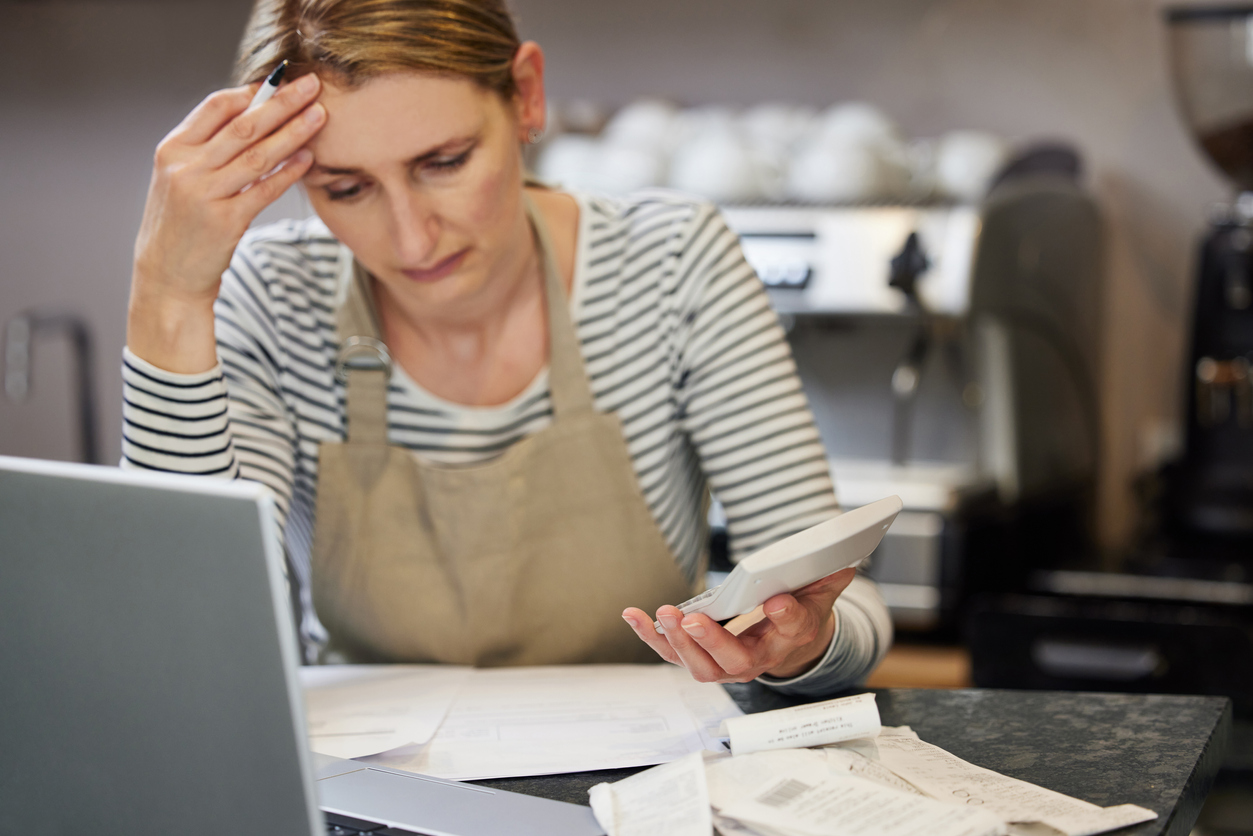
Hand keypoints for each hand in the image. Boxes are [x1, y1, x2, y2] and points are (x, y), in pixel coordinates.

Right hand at [128, 73, 325, 371]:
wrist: (166, 277)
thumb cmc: (180, 225)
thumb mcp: (178, 179)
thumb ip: (205, 148)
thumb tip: (248, 113)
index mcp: (172, 150)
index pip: (215, 107)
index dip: (251, 92)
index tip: (280, 82)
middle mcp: (185, 168)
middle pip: (243, 126)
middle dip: (281, 102)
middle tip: (311, 83)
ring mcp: (204, 195)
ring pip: (257, 155)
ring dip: (293, 133)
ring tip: (320, 116)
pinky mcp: (225, 222)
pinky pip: (264, 190)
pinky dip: (288, 172)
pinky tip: (308, 158)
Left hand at [623, 567, 856, 682]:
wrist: (788, 645)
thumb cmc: (801, 615)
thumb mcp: (820, 595)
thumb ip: (828, 578)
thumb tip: (841, 560)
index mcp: (792, 639)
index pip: (791, 629)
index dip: (785, 616)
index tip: (778, 600)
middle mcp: (756, 660)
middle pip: (733, 661)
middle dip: (710, 641)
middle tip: (691, 618)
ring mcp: (725, 664)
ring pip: (699, 665)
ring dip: (675, 642)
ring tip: (662, 614)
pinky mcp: (700, 657)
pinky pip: (673, 653)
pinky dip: (651, 636)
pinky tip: (633, 615)